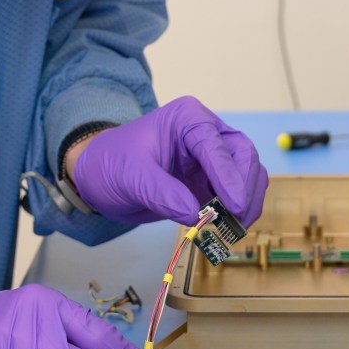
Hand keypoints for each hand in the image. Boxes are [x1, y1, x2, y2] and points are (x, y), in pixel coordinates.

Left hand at [71, 96, 267, 225]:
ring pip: (247, 175)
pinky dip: (237, 212)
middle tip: (236, 220)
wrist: (102, 177)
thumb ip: (163, 194)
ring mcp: (212, 157)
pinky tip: (227, 228)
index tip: (234, 205)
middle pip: (243, 156)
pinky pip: (237, 194)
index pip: (217, 145)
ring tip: (232, 229)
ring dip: (246, 203)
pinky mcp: (212, 180)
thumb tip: (194, 214)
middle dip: (244, 189)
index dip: (229, 176)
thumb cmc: (113, 163)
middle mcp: (207, 133)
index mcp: (188, 119)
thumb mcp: (132, 177)